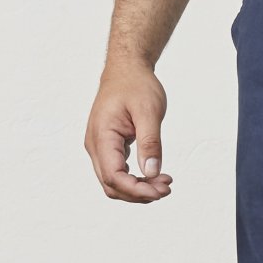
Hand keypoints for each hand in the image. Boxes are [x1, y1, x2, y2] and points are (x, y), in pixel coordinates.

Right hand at [84, 62, 173, 202]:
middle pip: (112, 185)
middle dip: (139, 193)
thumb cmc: (136, 85)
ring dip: (139, 189)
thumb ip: (150, 143)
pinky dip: (136, 180)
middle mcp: (95, 145)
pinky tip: (155, 176)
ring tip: (164, 183)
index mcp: (101, 136)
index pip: (114, 176)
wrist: (127, 70)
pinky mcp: (108, 148)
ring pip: (114, 183)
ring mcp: (99, 148)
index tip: (160, 191)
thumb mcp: (149, 111)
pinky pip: (118, 173)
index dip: (136, 190)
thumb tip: (151, 172)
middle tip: (166, 188)